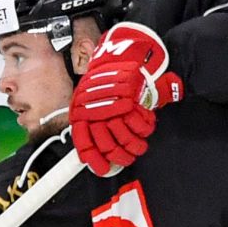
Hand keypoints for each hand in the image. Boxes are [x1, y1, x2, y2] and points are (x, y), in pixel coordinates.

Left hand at [69, 23, 184, 175]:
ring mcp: (113, 108)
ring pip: (124, 139)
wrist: (119, 56)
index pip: (85, 144)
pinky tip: (146, 128)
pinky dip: (145, 129)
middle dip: (120, 157)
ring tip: (139, 146)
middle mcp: (94, 112)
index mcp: (81, 113)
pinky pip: (139, 126)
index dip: (95, 161)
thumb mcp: (90, 99)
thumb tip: (93, 151)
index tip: (104, 170)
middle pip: (108, 145)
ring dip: (135, 146)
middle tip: (128, 158)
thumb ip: (91, 123)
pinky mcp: (130, 102)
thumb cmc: (105, 81)